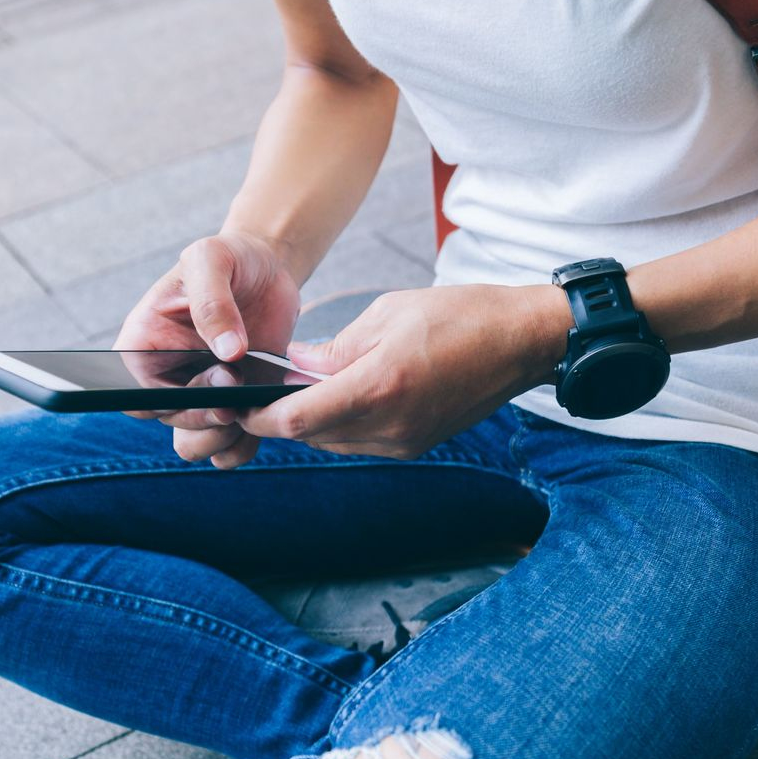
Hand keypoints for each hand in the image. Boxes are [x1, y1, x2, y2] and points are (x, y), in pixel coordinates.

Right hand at [116, 232, 300, 466]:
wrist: (267, 269)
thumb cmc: (228, 257)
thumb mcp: (213, 258)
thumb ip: (213, 301)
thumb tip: (228, 353)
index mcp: (144, 345)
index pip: (133, 395)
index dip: (161, 402)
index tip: (203, 385)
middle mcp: (167, 378)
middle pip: (170, 423)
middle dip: (204, 414)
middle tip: (237, 383)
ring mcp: (200, 396)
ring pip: (195, 446)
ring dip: (222, 438)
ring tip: (250, 406)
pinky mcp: (234, 406)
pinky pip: (230, 448)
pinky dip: (247, 444)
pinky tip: (266, 416)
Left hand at [236, 283, 567, 460]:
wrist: (521, 342)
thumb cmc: (459, 315)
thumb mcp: (386, 315)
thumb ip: (334, 349)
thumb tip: (294, 369)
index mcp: (380, 386)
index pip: (297, 419)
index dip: (258, 415)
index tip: (236, 402)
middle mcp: (391, 425)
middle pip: (311, 435)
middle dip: (280, 415)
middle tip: (257, 389)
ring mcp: (405, 441)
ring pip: (334, 441)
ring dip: (310, 420)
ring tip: (296, 389)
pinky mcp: (416, 444)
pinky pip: (361, 441)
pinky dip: (340, 422)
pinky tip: (337, 395)